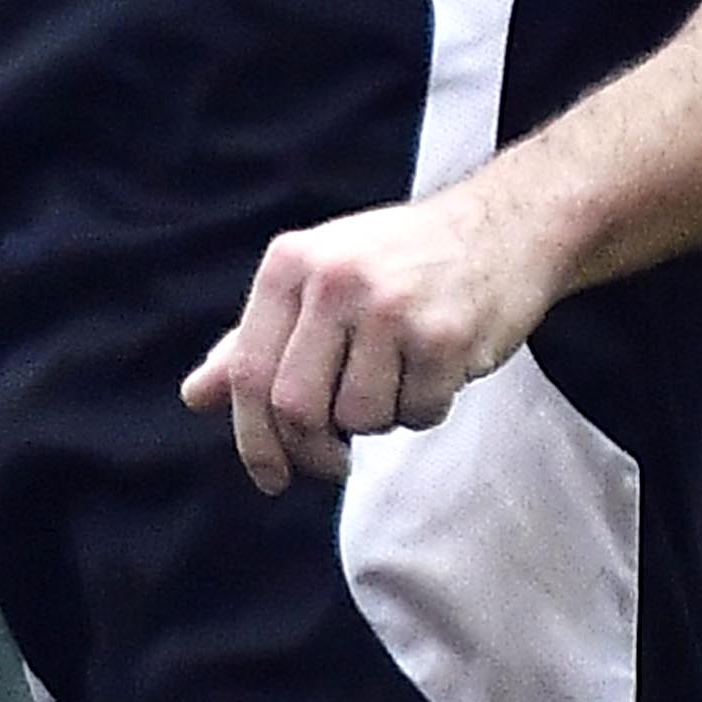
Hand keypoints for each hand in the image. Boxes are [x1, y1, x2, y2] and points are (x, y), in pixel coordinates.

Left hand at [183, 185, 565, 495]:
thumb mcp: (319, 281)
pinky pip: (417, 413)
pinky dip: (424, 409)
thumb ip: (255, 339)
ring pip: (360, 418)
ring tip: (399, 381)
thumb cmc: (401, 262)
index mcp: (292, 263)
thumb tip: (196, 396)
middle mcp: (336, 279)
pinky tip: (436, 371)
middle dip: (313, 452)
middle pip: (297, 408)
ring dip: (379, 421)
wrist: (506, 226)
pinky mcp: (445, 334)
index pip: (249, 373)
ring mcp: (392, 307)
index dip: (253, 439)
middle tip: (334, 461)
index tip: (271, 475)